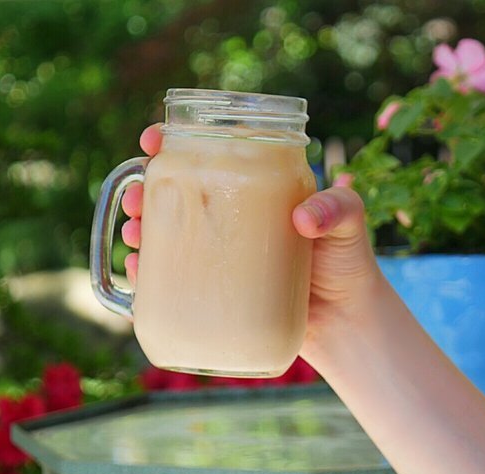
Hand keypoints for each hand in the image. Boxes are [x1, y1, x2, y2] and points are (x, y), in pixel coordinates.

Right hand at [120, 124, 383, 363]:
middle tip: (135, 200)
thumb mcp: (350, 222)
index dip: (172, 142)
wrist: (347, 321)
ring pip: (166, 234)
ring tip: (134, 236)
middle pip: (174, 194)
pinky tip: (138, 275)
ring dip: (140, 230)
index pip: (208, 153)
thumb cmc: (349, 260)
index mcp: (255, 187)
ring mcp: (223, 254)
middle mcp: (232, 217)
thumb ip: (337, 209)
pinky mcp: (218, 291)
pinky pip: (173, 280)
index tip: (151, 140)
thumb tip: (303, 220)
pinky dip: (149, 276)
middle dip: (142, 190)